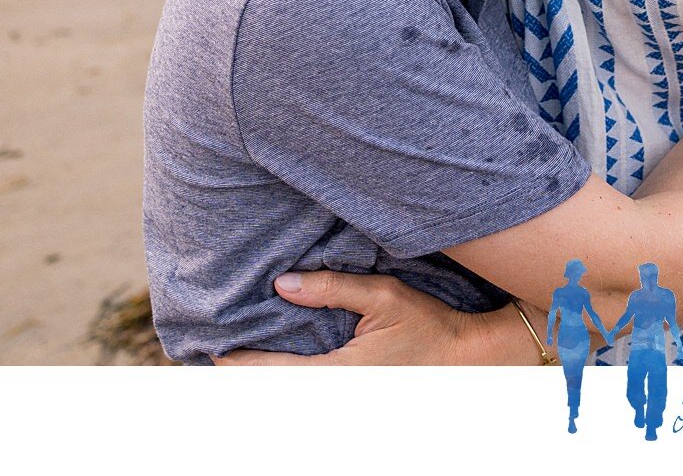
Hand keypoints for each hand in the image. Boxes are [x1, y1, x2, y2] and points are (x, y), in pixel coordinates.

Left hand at [212, 271, 538, 365]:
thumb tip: (282, 285)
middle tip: (217, 356)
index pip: (278, 371)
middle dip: (250, 374)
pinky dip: (293, 378)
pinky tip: (279, 367)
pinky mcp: (357, 393)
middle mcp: (341, 393)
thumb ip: (333, 289)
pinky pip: (314, 389)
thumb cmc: (429, 325)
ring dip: (272, 377)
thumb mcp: (383, 296)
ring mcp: (349, 397)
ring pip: (298, 392)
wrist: (468, 358)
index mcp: (342, 373)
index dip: (243, 363)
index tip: (214, 351)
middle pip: (281, 389)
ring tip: (240, 362)